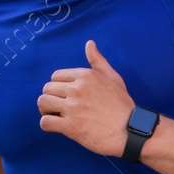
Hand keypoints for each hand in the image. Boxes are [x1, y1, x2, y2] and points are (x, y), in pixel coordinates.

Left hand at [37, 40, 135, 155]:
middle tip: (62, 107)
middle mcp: (78, 89)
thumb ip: (98, 61)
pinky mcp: (70, 126)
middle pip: (47, 88)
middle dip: (52, 98)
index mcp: (86, 75)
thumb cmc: (122, 105)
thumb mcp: (113, 78)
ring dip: (47, 110)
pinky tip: (58, 126)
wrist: (130, 130)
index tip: (69, 96)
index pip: (56, 76)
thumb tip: (89, 43)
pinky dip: (48, 125)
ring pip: (43, 102)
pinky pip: (45, 122)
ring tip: (58, 115)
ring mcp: (73, 108)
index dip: (60, 87)